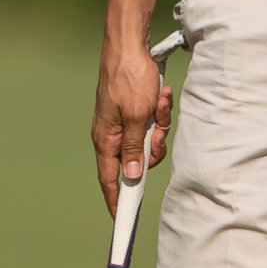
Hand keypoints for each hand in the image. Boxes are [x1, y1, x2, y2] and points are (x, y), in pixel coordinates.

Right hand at [92, 39, 173, 214]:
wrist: (128, 45)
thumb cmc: (129, 78)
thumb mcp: (136, 117)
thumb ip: (134, 149)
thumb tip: (130, 177)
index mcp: (106, 139)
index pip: (110, 180)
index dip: (116, 201)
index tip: (123, 222)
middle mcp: (112, 135)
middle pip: (137, 161)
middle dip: (153, 149)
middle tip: (158, 132)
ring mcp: (123, 123)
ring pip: (148, 142)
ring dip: (159, 125)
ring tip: (159, 102)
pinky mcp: (133, 111)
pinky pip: (151, 124)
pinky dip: (158, 112)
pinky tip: (160, 94)